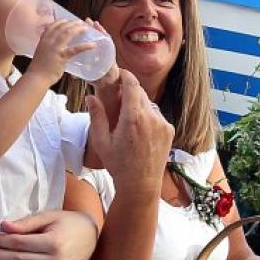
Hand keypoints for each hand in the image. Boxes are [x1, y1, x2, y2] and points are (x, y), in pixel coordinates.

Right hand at [26, 17, 98, 82]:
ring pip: (68, 33)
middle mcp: (48, 41)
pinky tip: (92, 45)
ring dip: (78, 29)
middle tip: (80, 22)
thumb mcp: (40, 53)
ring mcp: (55, 48)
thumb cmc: (38, 68)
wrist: (36, 78)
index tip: (67, 20)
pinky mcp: (62, 56)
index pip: (52, 26)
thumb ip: (46, 48)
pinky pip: (75, 49)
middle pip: (62, 27)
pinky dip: (85, 46)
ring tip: (86, 28)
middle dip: (72, 23)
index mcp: (43, 40)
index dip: (60, 22)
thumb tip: (52, 47)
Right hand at [86, 70, 171, 197]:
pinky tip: (139, 130)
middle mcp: (151, 118)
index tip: (119, 74)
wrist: (141, 185)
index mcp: (133, 119)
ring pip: (149, 104)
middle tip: (118, 97)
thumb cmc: (118, 165)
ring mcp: (162, 124)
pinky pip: (156, 115)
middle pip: (140, 93)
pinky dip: (148, 116)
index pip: (132, 85)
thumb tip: (91, 97)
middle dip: (129, 92)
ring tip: (127, 119)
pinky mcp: (169, 130)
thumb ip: (97, 117)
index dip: (126, 75)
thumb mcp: (102, 142)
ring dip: (138, 105)